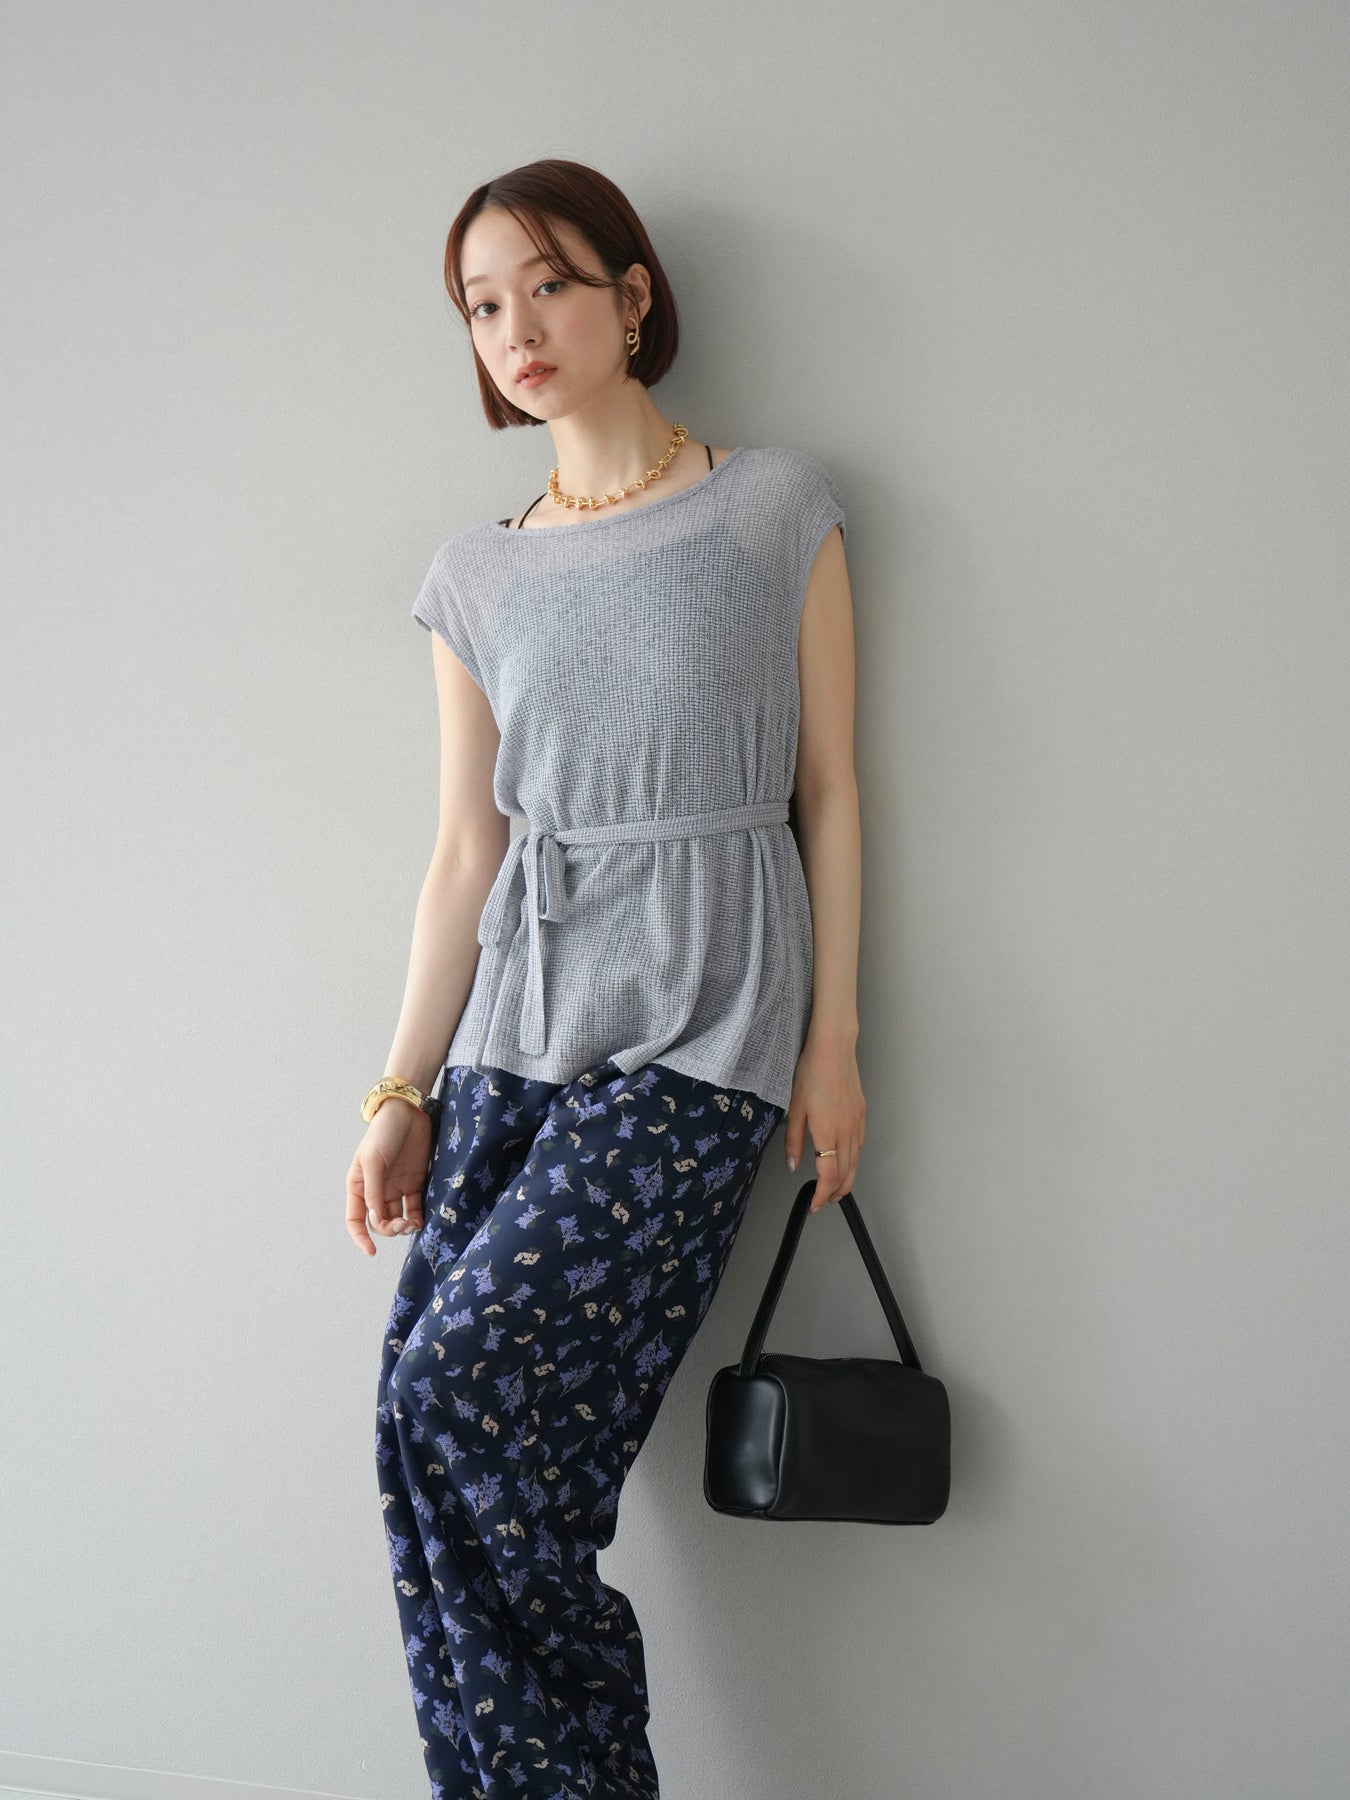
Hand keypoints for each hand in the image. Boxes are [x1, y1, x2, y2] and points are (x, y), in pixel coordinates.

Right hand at [345, 1100, 433, 1255]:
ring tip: (414, 1224)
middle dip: (390, 1229)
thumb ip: (373, 1190)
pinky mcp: (415, 1182)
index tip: (371, 1251)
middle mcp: (376, 1190)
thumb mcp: (373, 1160)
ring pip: (397, 1218)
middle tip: (404, 1224)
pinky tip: (421, 1220)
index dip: (360, 1237)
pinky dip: (417, 1217)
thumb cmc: (384, 1133)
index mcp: (358, 1186)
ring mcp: (396, 1187)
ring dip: (404, 1226)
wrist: (409, 1111)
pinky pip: (414, 1208)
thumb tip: (373, 1219)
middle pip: (379, 1222)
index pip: (355, 1220)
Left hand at [783, 1035, 865, 1212]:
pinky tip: (846, 1158)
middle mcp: (846, 1131)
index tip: (815, 1205)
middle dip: (836, 1193)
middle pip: (847, 1173)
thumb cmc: (811, 1073)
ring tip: (835, 1187)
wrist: (834, 1048)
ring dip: (847, 1179)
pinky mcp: (861, 1113)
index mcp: (828, 1133)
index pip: (829, 1176)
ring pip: (856, 1161)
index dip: (822, 1195)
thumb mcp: (794, 1108)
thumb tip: (792, 1165)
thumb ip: (793, 1140)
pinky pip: (859, 1144)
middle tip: (825, 1202)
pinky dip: (853, 1159)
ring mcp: (857, 1122)